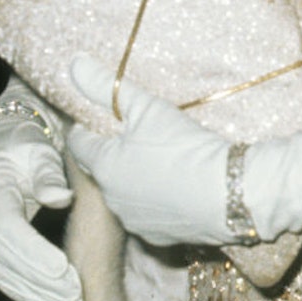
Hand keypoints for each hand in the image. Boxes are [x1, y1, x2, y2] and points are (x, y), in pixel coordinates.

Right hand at [0, 117, 82, 300]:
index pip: (8, 227)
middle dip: (38, 280)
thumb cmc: (26, 142)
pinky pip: (1, 274)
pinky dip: (22, 292)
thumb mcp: (39, 149)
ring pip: (1, 271)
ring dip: (32, 293)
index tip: (62, 267)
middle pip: (4, 256)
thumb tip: (61, 197)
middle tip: (73, 295)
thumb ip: (48, 174)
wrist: (3, 140)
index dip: (33, 250)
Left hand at [68, 55, 232, 248]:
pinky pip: (149, 212)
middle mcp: (112, 199)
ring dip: (134, 176)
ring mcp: (135, 222)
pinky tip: (177, 185)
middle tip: (137, 132)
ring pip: (125, 192)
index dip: (88, 126)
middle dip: (113, 150)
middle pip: (102, 168)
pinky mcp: (159, 237)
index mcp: (103, 167)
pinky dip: (156, 198)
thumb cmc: (182, 147)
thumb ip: (106, 86)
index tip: (102, 114)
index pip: (79, 143)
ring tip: (160, 157)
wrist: (227, 195)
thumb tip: (73, 63)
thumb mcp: (144, 107)